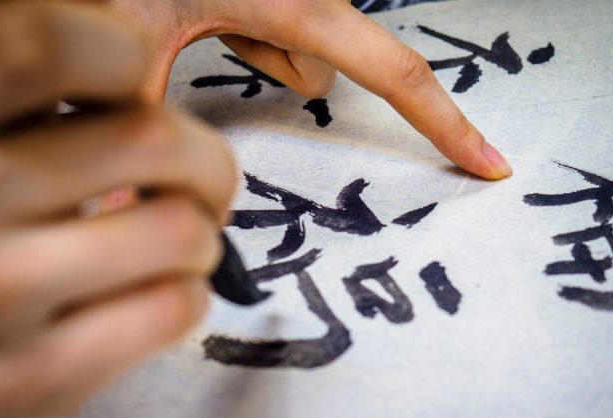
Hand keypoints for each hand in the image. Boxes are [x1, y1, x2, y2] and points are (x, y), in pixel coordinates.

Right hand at [0, 2, 236, 415]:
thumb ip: (15, 101)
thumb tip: (114, 46)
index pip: (53, 44)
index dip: (119, 53)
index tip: (131, 89)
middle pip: (151, 139)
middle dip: (204, 159)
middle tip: (198, 178)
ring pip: (181, 230)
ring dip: (201, 232)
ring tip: (174, 240)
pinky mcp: (29, 379)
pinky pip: (172, 309)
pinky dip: (185, 293)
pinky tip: (154, 290)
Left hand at [108, 0, 512, 179]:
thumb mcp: (134, 38)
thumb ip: (139, 122)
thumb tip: (124, 210)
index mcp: (298, 2)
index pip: (397, 74)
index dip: (447, 124)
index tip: (488, 162)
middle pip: (327, 72)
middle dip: (279, 72)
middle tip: (218, 33)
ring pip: (307, 55)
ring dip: (265, 53)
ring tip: (213, 18)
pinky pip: (294, 30)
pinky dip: (261, 36)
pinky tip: (220, 12)